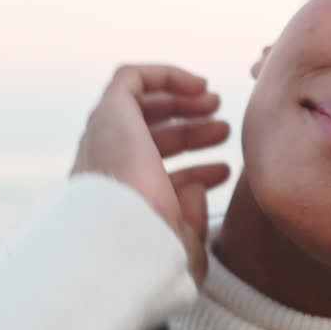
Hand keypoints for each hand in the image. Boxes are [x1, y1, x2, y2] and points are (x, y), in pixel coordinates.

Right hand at [70, 64, 231, 281]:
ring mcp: (105, 139)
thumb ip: (191, 219)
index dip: (194, 171)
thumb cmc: (153, 254)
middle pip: (148, 139)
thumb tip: (196, 188)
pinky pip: (132, 78)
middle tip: (223, 128)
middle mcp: (107, 168)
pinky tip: (199, 84)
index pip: (156, 178)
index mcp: (121, 203)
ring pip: (140, 106)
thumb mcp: (183, 244)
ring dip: (180, 102)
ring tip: (216, 104)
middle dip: (189, 130)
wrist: (126, 239)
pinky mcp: (109, 112)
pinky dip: (166, 75)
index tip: (225, 170)